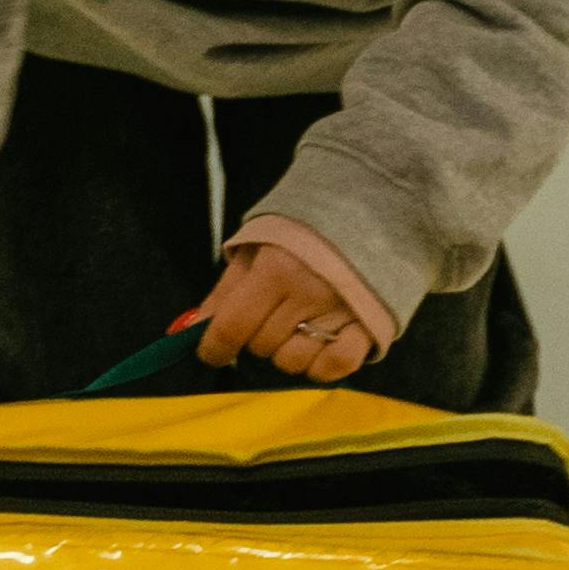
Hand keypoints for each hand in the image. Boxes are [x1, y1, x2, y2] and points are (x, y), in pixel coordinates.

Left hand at [187, 236, 385, 383]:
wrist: (375, 202)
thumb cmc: (308, 223)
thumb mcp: (258, 245)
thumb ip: (226, 290)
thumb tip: (193, 330)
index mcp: (277, 268)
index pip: (232, 327)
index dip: (213, 347)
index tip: (212, 351)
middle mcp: (308, 293)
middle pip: (260, 346)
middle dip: (255, 334)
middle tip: (271, 310)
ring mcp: (342, 312)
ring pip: (293, 362)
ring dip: (286, 351)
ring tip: (298, 323)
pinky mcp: (370, 325)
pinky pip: (335, 367)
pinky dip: (320, 365)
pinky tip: (318, 346)